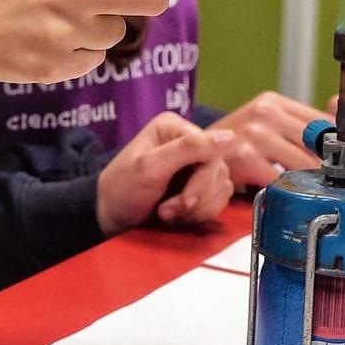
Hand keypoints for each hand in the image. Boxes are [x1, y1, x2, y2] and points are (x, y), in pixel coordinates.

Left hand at [95, 113, 237, 235]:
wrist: (113, 217)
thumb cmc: (123, 188)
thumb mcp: (151, 167)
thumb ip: (188, 149)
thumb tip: (232, 136)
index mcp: (175, 128)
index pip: (212, 151)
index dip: (203, 181)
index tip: (185, 202)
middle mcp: (190, 142)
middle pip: (219, 171)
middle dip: (196, 198)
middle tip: (167, 211)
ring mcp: (196, 165)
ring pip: (222, 188)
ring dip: (197, 208)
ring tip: (167, 213)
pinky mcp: (200, 185)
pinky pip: (219, 200)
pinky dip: (200, 213)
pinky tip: (177, 216)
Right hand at [208, 91, 328, 187]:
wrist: (192, 158)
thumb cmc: (236, 145)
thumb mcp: (270, 126)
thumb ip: (311, 124)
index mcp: (272, 102)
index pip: (324, 122)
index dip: (339, 146)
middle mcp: (264, 112)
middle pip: (319, 144)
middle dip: (329, 167)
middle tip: (334, 184)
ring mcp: (254, 134)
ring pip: (305, 165)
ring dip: (310, 182)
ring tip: (312, 192)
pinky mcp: (245, 158)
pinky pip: (283, 180)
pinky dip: (287, 191)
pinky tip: (285, 195)